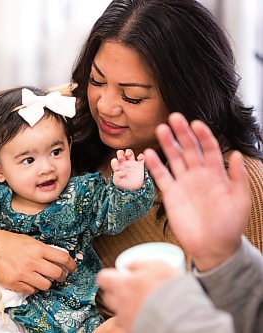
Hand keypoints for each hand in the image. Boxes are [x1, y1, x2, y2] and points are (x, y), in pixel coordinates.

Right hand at [0, 229, 76, 293]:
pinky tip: (29, 281)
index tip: (72, 267)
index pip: (62, 258)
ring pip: (46, 285)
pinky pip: (31, 290)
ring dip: (46, 283)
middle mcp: (32, 262)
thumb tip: (56, 259)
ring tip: (42, 278)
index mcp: (38, 248)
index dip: (71, 264)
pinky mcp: (14, 283)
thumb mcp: (29, 240)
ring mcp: (23, 274)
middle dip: (61, 276)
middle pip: (57, 274)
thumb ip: (42, 250)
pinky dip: (32, 287)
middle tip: (59, 276)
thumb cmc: (9, 242)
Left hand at [96, 261, 181, 331]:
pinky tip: (149, 314)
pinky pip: (129, 322)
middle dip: (117, 291)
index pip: (103, 278)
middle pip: (108, 296)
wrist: (183, 319)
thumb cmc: (172, 292)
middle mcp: (121, 304)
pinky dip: (136, 318)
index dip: (110, 276)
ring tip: (143, 303)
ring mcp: (126, 319)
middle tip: (131, 289)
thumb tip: (129, 266)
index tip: (117, 276)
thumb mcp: (158, 267)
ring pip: (118, 311)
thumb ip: (139, 264)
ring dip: (126, 306)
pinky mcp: (134, 329)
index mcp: (124, 285)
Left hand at [110, 149, 144, 190]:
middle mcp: (124, 164)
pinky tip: (139, 159)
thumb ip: (116, 177)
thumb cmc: (126, 186)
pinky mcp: (140, 165)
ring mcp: (132, 164)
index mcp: (118, 167)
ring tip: (128, 155)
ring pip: (129, 152)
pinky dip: (141, 156)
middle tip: (121, 158)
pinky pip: (141, 157)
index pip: (114, 161)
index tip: (117, 169)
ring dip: (128, 152)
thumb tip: (118, 172)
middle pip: (120, 153)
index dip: (114, 162)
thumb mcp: (118, 183)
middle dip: (120, 153)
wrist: (136, 190)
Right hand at [144, 113, 249, 270]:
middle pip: (189, 149)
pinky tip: (150, 154)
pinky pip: (162, 177)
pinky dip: (155, 165)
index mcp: (216, 174)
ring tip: (161, 130)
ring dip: (168, 144)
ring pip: (174, 159)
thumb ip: (237, 177)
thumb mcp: (240, 200)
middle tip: (174, 118)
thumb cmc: (230, 225)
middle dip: (182, 133)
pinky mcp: (171, 194)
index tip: (196, 124)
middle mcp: (198, 175)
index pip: (209, 149)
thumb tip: (237, 154)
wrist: (212, 246)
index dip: (203, 136)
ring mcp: (184, 183)